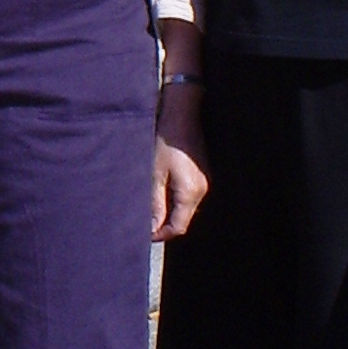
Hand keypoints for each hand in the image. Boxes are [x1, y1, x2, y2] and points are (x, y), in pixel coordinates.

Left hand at [151, 83, 208, 240]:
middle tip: (143, 221)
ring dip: (169, 210)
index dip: (161, 234)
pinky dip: (175, 198)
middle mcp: (201, 190)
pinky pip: (189, 195)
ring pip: (186, 207)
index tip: (145, 234)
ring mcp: (204, 182)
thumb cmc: (166, 141)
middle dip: (164, 224)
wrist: (182, 114)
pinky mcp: (202, 174)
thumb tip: (152, 228)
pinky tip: (162, 189)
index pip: (179, 227)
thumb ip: (155, 203)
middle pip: (183, 219)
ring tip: (150, 204)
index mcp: (190, 192)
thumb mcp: (154, 173)